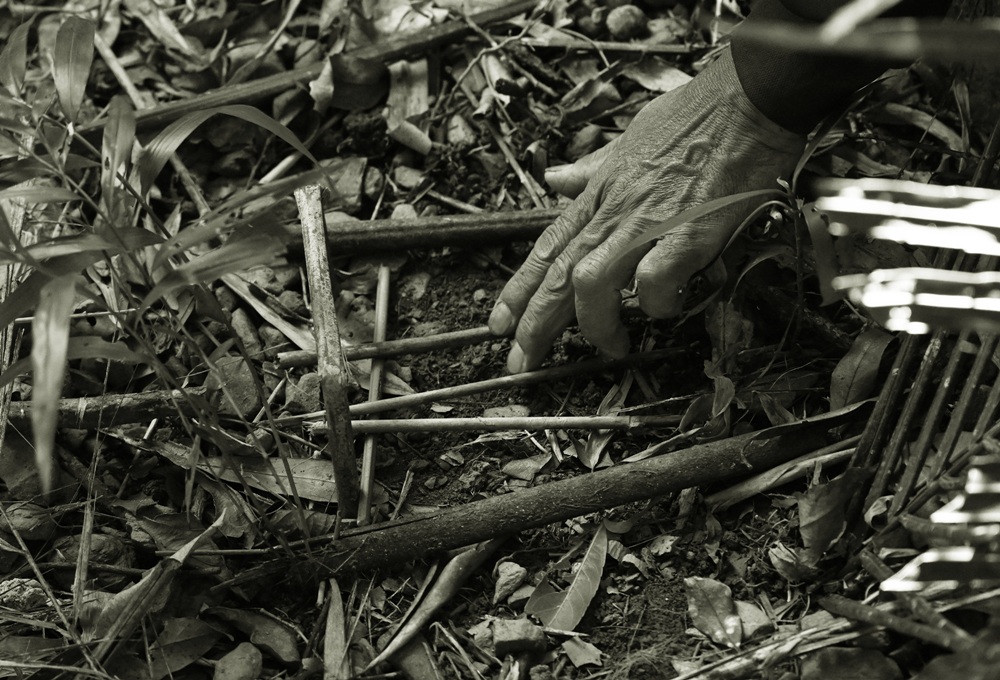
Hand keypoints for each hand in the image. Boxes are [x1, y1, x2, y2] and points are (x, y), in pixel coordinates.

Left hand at [489, 48, 805, 372]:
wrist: (747, 100)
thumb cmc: (697, 116)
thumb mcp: (629, 138)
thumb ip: (592, 168)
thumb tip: (556, 179)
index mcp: (599, 192)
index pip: (546, 248)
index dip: (519, 290)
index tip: (499, 322)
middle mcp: (614, 211)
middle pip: (558, 276)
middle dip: (534, 325)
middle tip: (522, 362)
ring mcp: (647, 224)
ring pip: (592, 285)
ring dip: (596, 326)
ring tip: (610, 348)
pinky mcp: (686, 235)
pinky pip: (655, 283)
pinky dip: (657, 304)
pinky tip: (665, 308)